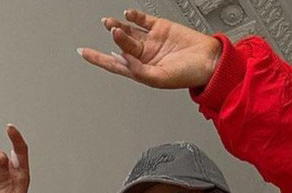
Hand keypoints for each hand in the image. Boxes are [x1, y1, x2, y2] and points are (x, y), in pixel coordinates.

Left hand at [77, 8, 220, 90]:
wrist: (208, 60)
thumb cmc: (188, 75)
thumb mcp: (160, 78)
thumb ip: (139, 70)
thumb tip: (123, 58)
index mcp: (142, 71)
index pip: (114, 64)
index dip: (98, 59)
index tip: (83, 52)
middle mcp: (145, 55)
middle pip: (121, 45)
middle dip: (115, 38)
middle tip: (112, 30)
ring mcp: (152, 41)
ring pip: (129, 31)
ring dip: (119, 26)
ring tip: (111, 23)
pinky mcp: (161, 27)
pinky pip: (143, 20)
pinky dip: (134, 16)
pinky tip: (129, 15)